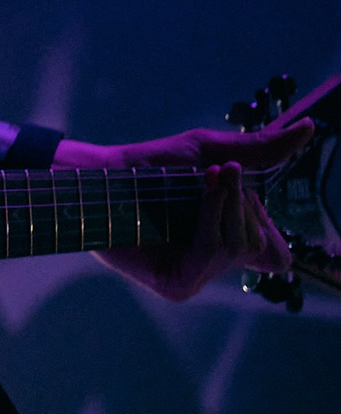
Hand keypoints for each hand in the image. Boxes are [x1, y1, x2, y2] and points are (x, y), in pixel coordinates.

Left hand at [82, 123, 310, 301]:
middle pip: (262, 245)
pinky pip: (210, 258)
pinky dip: (205, 225)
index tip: (234, 177)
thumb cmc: (152, 164)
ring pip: (239, 248)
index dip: (266, 222)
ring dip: (221, 207)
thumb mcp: (210, 152)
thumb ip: (261, 150)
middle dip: (239, 202)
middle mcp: (217, 263)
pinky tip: (182, 211)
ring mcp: (197, 276)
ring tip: (198, 183)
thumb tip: (311, 127)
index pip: (277, 254)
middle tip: (212, 175)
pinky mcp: (176, 286)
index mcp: (230, 239)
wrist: (102, 175)